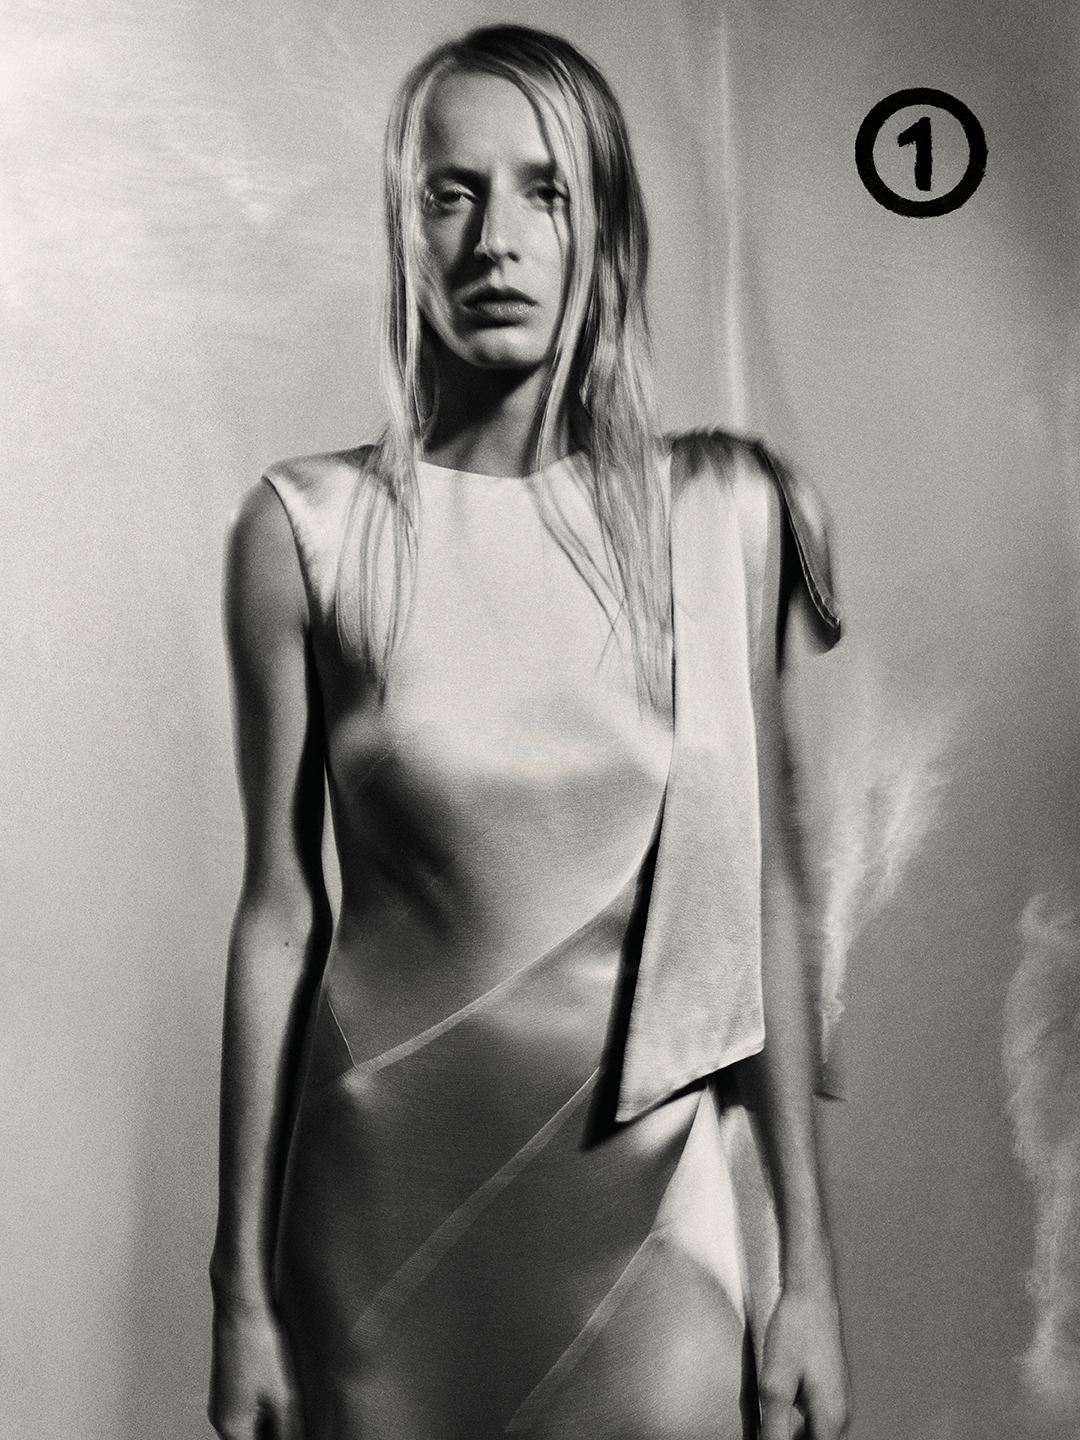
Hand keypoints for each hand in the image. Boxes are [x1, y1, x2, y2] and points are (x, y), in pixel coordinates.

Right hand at [209, 1296, 300, 1439]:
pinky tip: (284, 1392)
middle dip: (278, 1433)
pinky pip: (249, 1407)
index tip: (300, 1431)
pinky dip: (266, 1407)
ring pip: (252, 1424)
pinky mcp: (229, 1383)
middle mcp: (222, 1417)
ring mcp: (224, 1399)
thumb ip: (288, 1429)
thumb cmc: (258, 1345)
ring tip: (295, 1406)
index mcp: (232, 1427)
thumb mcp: (283, 1395)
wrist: (241, 1305)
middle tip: (300, 1419)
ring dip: (273, 1421)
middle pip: (254, 1438)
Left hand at [758, 1281, 849, 1439]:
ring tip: (768, 1422)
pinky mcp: (829, 1388)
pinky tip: (776, 1409)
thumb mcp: (776, 1384)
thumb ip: (774, 1427)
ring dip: (792, 1434)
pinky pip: (814, 1419)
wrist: (811, 1293)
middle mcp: (841, 1415)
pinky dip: (797, 1422)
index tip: (768, 1436)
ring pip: (815, 1434)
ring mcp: (837, 1401)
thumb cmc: (795, 1332)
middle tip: (766, 1426)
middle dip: (789, 1439)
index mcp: (831, 1419)